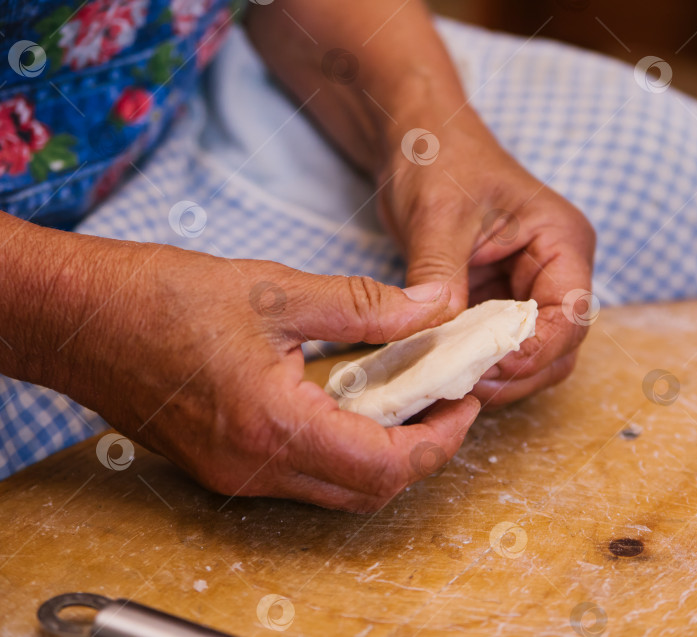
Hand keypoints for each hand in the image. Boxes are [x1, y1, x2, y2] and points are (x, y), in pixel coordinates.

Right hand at [64, 245, 479, 511]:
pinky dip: (341, 449)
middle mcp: (256, 468)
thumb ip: (363, 306)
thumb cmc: (164, 299)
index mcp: (274, 425)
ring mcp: (236, 476)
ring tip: (406, 400)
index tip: (463, 405)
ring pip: (336, 489)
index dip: (439, 441)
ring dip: (382, 454)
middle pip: (367, 490)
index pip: (385, 465)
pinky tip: (352, 404)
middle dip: (420, 453)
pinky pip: (301, 476)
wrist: (81, 321)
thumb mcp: (275, 291)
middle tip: (444, 404)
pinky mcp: (224, 467)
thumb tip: (429, 309)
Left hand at [378, 116, 595, 406]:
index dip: (533, 352)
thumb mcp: (438, 217)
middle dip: (515, 373)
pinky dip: (473, 363)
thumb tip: (435, 337)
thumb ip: (440, 278)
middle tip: (463, 385)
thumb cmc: (439, 159)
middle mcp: (556, 271)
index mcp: (562, 243)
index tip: (486, 368)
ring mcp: (527, 289)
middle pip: (557, 348)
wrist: (417, 142)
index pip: (572, 316)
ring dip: (494, 375)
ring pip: (529, 355)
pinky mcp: (497, 300)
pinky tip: (442, 368)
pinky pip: (495, 346)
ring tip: (449, 381)